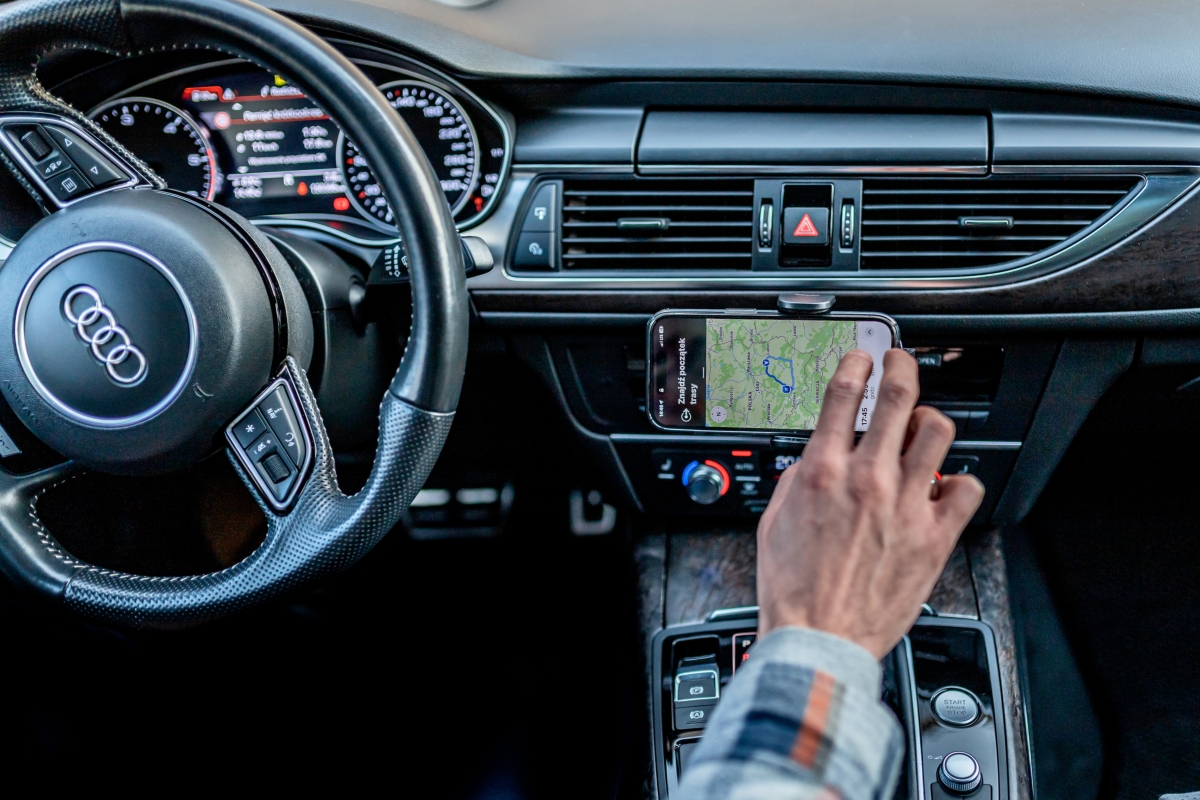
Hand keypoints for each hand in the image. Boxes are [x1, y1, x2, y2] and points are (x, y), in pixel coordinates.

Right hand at [756, 348, 983, 657]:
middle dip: (901, 367)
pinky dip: (958, 481)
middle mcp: (868, 479)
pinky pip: (967, 488)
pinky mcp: (935, 535)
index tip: (862, 359)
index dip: (856, 364)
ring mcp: (907, 505)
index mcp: (823, 471)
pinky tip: (944, 486)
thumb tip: (816, 459)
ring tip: (923, 428)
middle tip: (901, 363)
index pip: (844, 394)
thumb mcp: (774, 521)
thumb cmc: (794, 589)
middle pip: (898, 398)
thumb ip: (798, 480)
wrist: (820, 638)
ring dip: (930, 422)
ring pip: (938, 433)